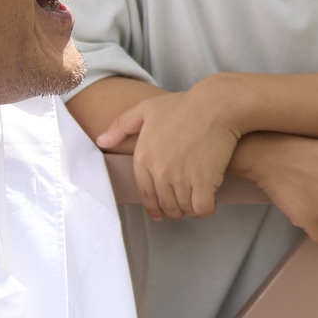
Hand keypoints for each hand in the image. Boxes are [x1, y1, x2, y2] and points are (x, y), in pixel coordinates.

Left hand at [101, 89, 241, 220]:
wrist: (216, 105)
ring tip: (196, 201)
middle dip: (174, 210)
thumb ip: (121, 125)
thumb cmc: (184, 105)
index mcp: (144, 158)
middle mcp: (160, 171)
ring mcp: (181, 177)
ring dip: (190, 208)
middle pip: (165, 205)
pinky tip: (210, 200)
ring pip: (184, 208)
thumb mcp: (146, 109)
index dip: (154, 207)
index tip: (161, 212)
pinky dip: (205, 208)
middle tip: (183, 206)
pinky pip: (201, 207)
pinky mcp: (204, 181)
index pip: (145, 194)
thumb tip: (102, 141)